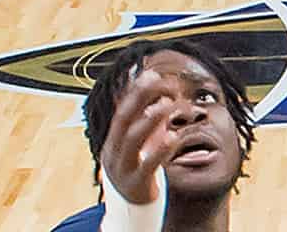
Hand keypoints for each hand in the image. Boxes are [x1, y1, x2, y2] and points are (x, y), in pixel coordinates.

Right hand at [97, 64, 186, 206]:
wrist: (129, 213)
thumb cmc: (138, 175)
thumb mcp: (142, 147)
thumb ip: (150, 126)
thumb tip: (163, 97)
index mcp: (113, 141)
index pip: (122, 111)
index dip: (136, 91)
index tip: (152, 74)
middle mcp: (114, 153)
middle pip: (124, 119)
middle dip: (140, 96)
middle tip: (157, 79)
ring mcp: (123, 169)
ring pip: (132, 139)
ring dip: (151, 118)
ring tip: (168, 104)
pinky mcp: (136, 185)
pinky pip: (146, 165)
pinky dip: (160, 148)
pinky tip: (173, 136)